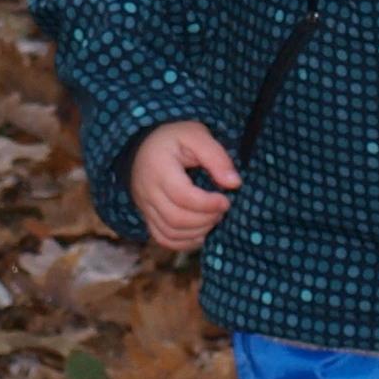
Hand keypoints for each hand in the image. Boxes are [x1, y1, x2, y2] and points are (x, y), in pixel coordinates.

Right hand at [131, 120, 239, 250]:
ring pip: (169, 232)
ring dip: (197, 232)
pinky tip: (201, 233)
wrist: (145, 143)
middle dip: (206, 219)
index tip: (226, 200)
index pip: (182, 196)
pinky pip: (162, 238)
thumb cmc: (175, 137)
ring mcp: (144, 205)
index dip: (208, 203)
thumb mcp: (197, 136)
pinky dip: (183, 242)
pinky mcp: (146, 215)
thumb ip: (216, 157)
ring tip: (214, 218)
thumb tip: (234, 183)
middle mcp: (147, 190)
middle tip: (222, 210)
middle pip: (176, 218)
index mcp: (159, 168)